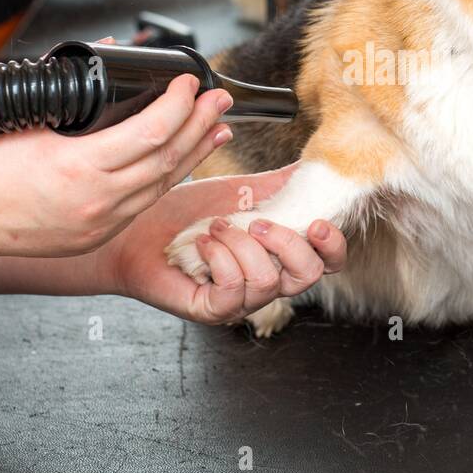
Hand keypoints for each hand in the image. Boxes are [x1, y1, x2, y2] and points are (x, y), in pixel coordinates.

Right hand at [0, 74, 233, 260]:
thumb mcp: (27, 116)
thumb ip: (73, 83)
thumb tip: (110, 46)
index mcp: (78, 166)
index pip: (152, 131)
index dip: (180, 104)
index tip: (190, 82)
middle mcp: (97, 199)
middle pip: (168, 159)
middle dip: (200, 124)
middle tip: (219, 99)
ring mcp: (100, 222)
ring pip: (163, 185)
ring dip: (195, 153)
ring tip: (217, 128)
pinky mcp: (97, 236)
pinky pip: (144, 204)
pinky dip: (168, 179)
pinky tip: (182, 161)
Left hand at [104, 164, 346, 323]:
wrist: (140, 229)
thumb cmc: (187, 215)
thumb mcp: (241, 191)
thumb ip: (281, 183)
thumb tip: (315, 162)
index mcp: (280, 255)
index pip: (327, 263)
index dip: (332, 245)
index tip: (317, 222)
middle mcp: (266, 281)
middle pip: (308, 277)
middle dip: (288, 244)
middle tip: (257, 222)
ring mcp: (241, 301)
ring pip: (267, 281)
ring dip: (241, 244)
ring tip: (216, 226)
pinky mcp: (213, 309)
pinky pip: (233, 288)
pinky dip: (219, 257)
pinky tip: (203, 243)